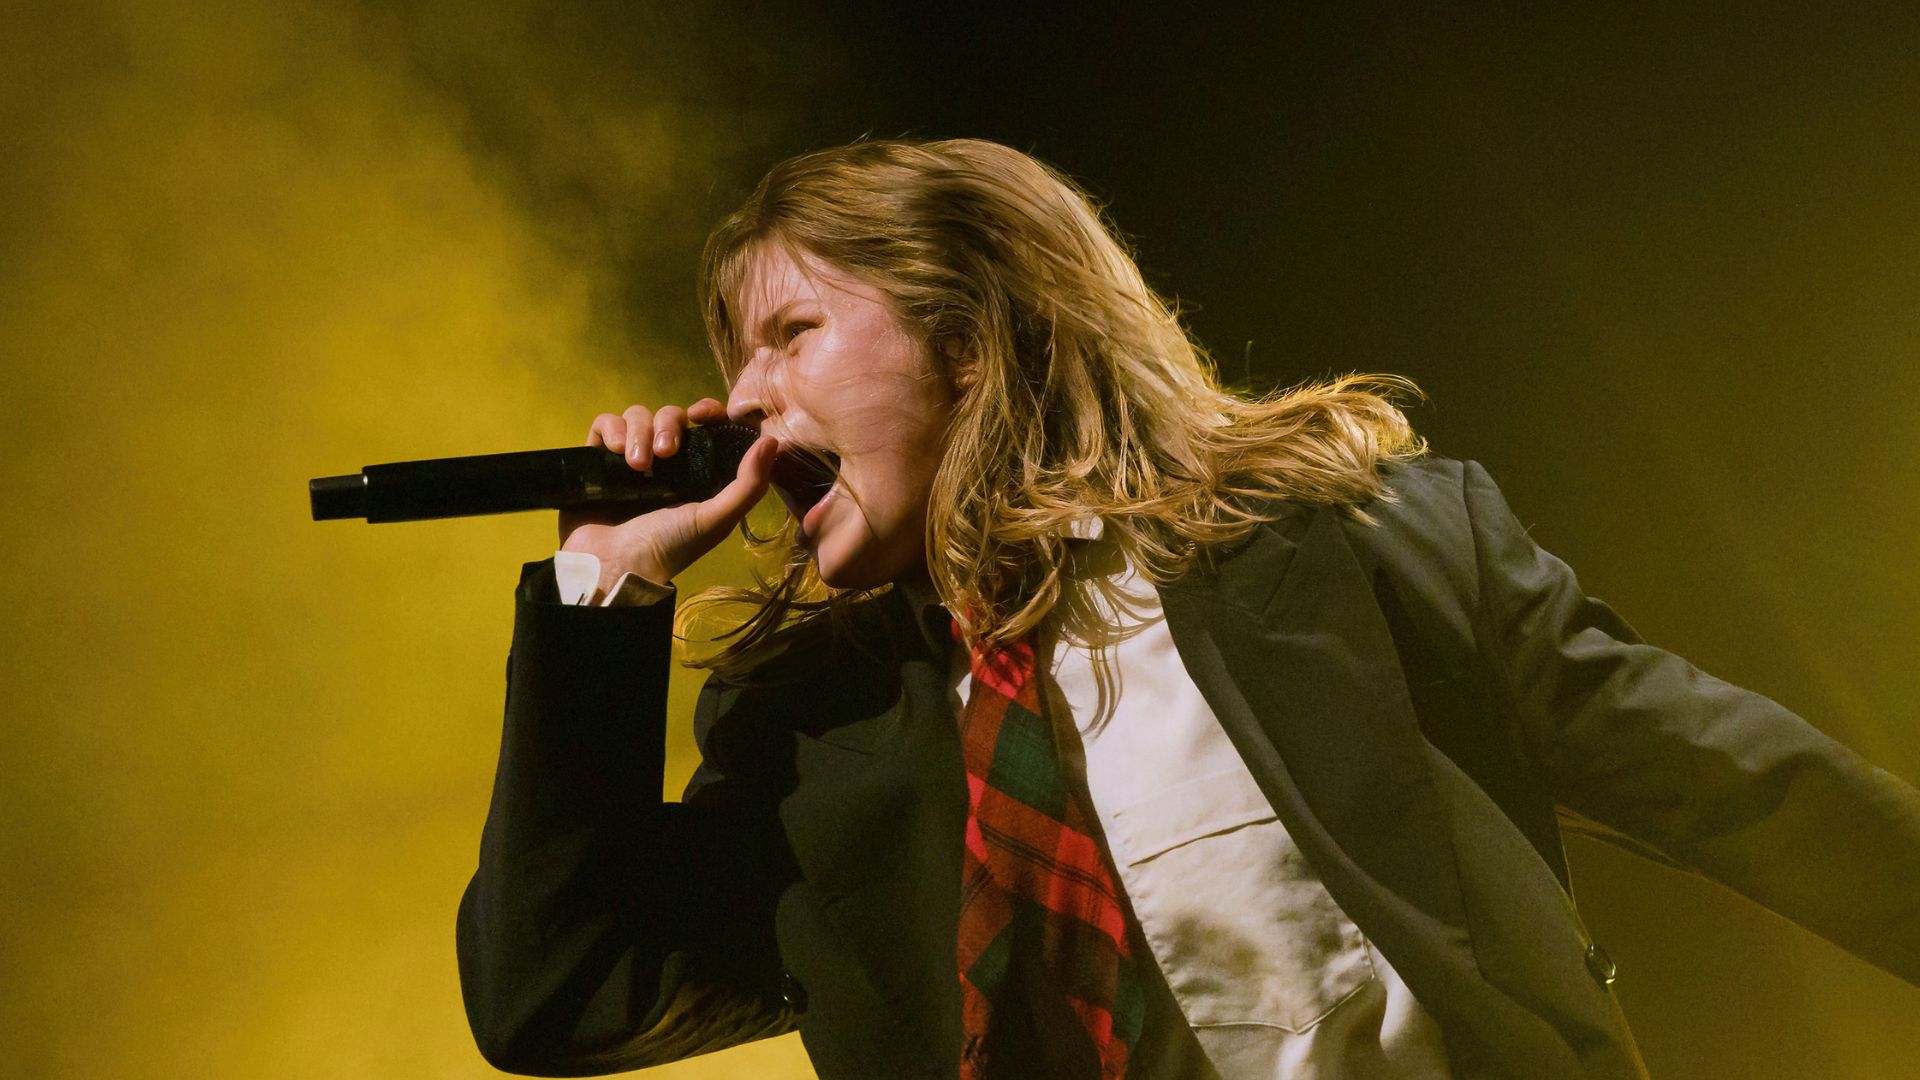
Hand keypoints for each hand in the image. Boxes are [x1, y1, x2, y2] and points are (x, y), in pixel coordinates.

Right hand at [559, 398, 777, 591]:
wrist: (613, 566)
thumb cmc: (669, 547)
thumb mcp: (715, 519)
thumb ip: (748, 484)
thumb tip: (772, 440)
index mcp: (696, 471)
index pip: (705, 424)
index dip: (707, 410)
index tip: (702, 413)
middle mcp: (665, 462)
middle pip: (669, 414)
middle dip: (668, 425)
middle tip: (665, 454)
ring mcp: (630, 459)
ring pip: (637, 416)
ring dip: (638, 432)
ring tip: (637, 465)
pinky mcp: (597, 460)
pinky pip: (605, 424)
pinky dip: (611, 430)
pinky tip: (615, 452)